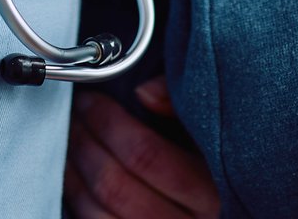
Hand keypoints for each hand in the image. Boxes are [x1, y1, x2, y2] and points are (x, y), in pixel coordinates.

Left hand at [65, 78, 218, 217]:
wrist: (228, 207)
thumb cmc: (224, 166)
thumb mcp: (221, 133)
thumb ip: (187, 106)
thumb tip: (144, 92)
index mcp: (212, 192)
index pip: (145, 155)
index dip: (108, 124)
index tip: (91, 100)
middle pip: (116, 186)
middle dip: (86, 145)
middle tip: (74, 117)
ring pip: (100, 215)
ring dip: (75, 176)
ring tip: (70, 144)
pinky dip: (79, 203)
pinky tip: (74, 180)